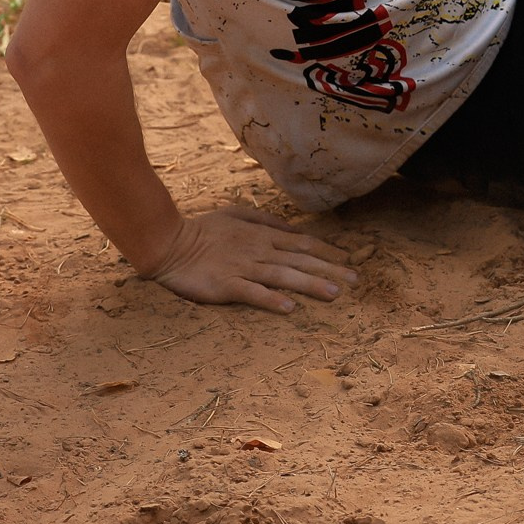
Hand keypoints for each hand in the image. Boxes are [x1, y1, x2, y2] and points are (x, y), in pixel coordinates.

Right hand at [139, 206, 359, 311]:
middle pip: (300, 260)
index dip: (327, 252)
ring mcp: (243, 268)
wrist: (168, 242)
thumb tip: (291, 228)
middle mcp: (258, 251)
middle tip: (355, 281)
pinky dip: (271, 300)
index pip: (302, 243)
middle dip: (330, 270)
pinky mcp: (226, 285)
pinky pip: (252, 293)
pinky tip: (289, 308)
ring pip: (283, 276)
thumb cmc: (202, 230)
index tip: (348, 261)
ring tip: (334, 294)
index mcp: (262, 236)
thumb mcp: (236, 214)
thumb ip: (265, 220)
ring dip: (310, 285)